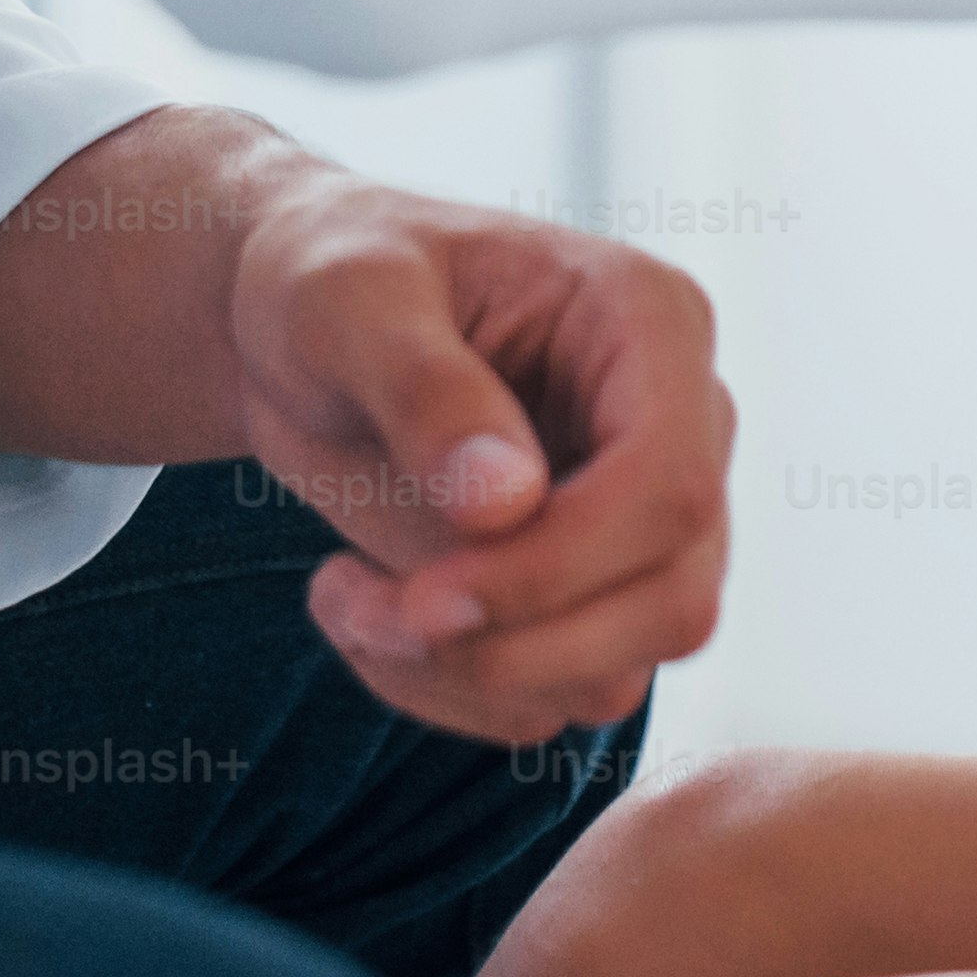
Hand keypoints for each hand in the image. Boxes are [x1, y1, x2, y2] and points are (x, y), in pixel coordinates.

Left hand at [228, 170, 734, 748]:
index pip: (669, 484)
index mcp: (650, 322)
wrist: (296, 332)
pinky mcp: (597, 593)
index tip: (421, 600)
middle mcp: (680, 424)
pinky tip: (366, 618)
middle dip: (511, 642)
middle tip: (364, 611)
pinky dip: (450, 693)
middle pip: (671, 600)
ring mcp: (646, 519)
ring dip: (466, 676)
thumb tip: (505, 503)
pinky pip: (555, 696)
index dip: (558, 566)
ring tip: (346, 604)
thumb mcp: (346, 300)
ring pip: (618, 671)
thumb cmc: (326, 279)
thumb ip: (423, 387)